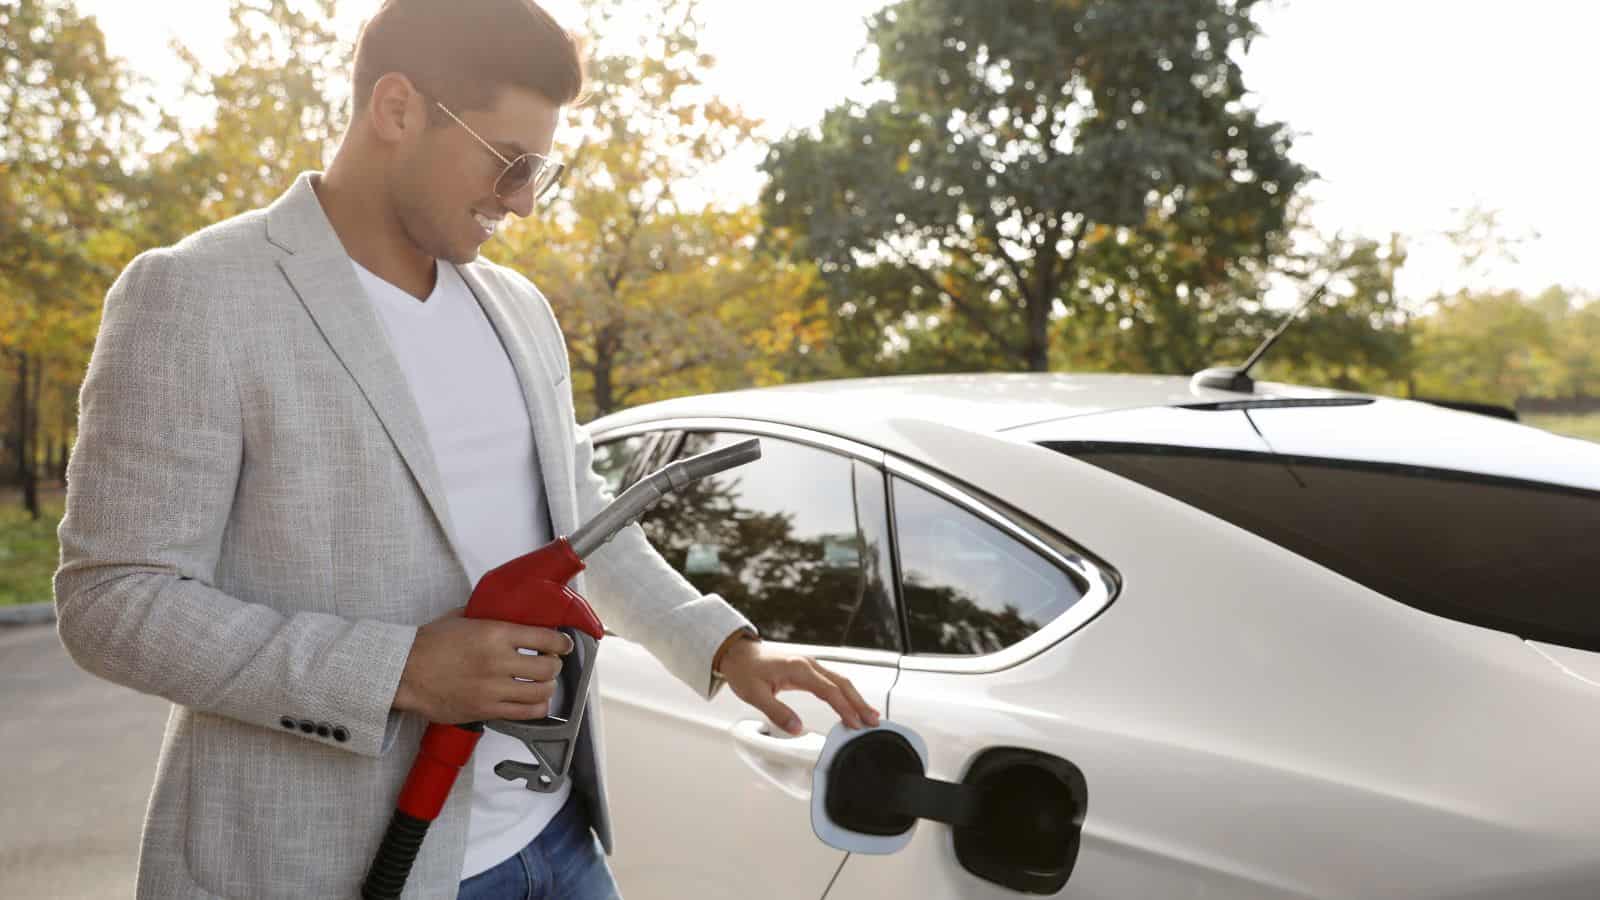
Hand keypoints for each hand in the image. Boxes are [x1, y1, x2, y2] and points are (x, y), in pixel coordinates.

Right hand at [392, 606, 574, 723]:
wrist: (403, 672)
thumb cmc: (428, 644)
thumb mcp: (462, 617)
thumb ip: (489, 615)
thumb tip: (508, 611)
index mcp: (494, 634)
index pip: (546, 638)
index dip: (561, 642)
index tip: (563, 644)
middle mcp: (498, 662)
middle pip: (548, 667)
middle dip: (555, 665)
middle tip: (552, 662)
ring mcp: (492, 689)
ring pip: (541, 692)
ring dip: (548, 687)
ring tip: (544, 682)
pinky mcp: (485, 710)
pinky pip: (524, 713)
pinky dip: (537, 707)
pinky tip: (534, 700)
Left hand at [715, 636, 881, 735]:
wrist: (738, 653)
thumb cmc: (745, 671)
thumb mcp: (755, 695)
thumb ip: (777, 712)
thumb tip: (797, 728)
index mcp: (798, 669)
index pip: (829, 691)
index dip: (844, 708)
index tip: (855, 723)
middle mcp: (809, 664)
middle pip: (842, 684)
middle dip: (859, 703)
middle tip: (873, 721)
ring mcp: (810, 666)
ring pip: (840, 681)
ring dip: (856, 698)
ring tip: (871, 716)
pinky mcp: (808, 669)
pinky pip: (832, 681)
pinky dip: (846, 693)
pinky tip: (852, 703)